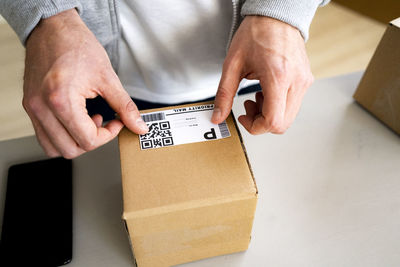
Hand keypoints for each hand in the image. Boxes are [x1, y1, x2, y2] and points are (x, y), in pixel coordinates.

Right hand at [23, 9, 147, 158]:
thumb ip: (125, 106)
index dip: (108, 135)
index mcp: (61, 100)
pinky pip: (44, 137)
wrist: (53, 28)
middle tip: (104, 123)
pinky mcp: (30, 106)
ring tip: (88, 122)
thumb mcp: (107, 77)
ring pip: (54, 148)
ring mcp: (33, 108)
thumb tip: (140, 126)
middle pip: (71, 149)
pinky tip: (74, 120)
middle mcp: (42, 107)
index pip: (88, 140)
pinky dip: (62, 136)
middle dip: (93, 140)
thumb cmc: (78, 46)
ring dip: (76, 142)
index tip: (116, 122)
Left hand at [212, 16, 313, 133]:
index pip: (273, 121)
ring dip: (269, 114)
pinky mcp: (306, 80)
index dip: (256, 127)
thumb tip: (217, 116)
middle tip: (248, 107)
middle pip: (282, 124)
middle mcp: (296, 82)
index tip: (243, 117)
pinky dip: (277, 105)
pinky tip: (266, 90)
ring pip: (288, 116)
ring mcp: (304, 81)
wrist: (275, 15)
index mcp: (278, 77)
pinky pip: (293, 104)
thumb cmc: (256, 33)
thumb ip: (224, 94)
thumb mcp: (233, 64)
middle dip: (261, 122)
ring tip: (256, 96)